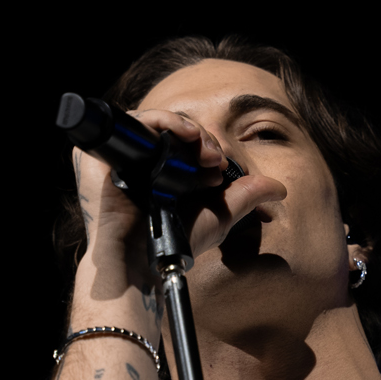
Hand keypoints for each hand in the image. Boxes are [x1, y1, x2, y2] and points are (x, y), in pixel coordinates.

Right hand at [72, 110, 285, 286]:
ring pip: (155, 121)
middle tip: (214, 158)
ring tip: (203, 149)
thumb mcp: (219, 215)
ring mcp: (120, 155)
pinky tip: (183, 135)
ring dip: (185, 128)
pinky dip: (160, 120)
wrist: (142, 260)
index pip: (186, 141)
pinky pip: (132, 121)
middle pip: (172, 128)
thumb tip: (279, 188)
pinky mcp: (101, 152)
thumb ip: (247, 197)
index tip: (220, 166)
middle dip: (201, 138)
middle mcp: (140, 160)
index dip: (207, 146)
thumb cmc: (176, 242)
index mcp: (162, 170)